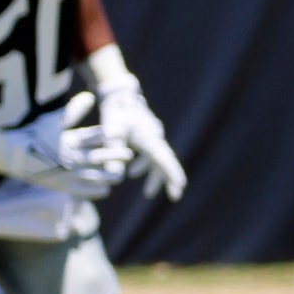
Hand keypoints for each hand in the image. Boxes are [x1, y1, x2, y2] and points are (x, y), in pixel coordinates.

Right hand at [0, 108, 131, 200]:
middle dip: (117, 155)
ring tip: (120, 174)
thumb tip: (91, 96)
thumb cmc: (37, 135)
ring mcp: (68, 174)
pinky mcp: (64, 186)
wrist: (15, 156)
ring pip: (97, 177)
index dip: (110, 135)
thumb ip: (74, 111)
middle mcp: (71, 158)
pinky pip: (85, 191)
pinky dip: (97, 190)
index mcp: (70, 140)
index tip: (121, 134)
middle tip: (129, 154)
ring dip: (111, 176)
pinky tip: (105, 187)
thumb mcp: (54, 121)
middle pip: (101, 157)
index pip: (96, 137)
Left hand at [96, 78, 186, 201]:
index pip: (164, 159)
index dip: (172, 174)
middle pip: (165, 162)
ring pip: (157, 160)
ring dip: (153, 176)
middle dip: (169, 180)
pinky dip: (144, 165)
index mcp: (150, 138)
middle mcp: (155, 138)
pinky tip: (132, 173)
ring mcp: (152, 138)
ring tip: (147, 194)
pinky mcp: (146, 137)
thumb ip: (114, 152)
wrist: (118, 95)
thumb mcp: (112, 131)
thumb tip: (116, 177)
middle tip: (174, 197)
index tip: (181, 186)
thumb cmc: (115, 112)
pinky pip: (150, 154)